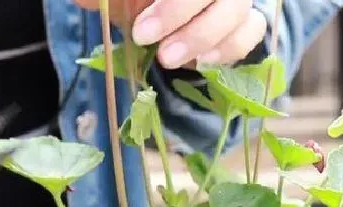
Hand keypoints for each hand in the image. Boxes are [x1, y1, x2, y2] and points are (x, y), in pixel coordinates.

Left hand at [74, 0, 266, 68]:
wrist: (151, 20)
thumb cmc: (132, 2)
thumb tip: (90, 1)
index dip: (174, 7)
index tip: (141, 32)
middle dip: (185, 19)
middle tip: (152, 45)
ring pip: (239, 10)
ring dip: (205, 38)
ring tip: (170, 59)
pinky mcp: (243, 20)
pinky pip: (252, 30)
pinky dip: (229, 49)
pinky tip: (202, 64)